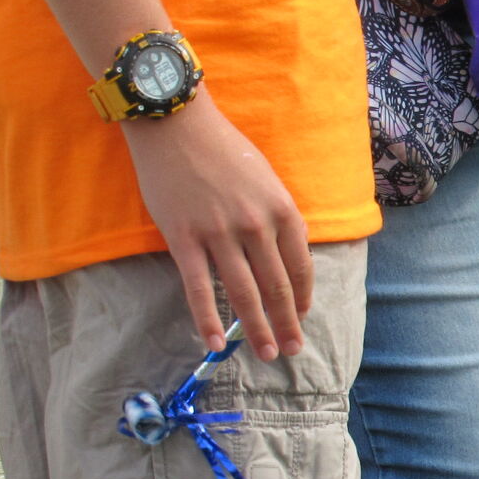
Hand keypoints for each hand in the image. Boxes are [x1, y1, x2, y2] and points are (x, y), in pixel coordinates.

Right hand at [121, 91, 312, 361]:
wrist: (176, 123)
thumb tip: (282, 256)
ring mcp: (219, 234)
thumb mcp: (265, 180)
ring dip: (257, 330)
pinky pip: (199, 288)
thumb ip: (276, 217)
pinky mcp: (184, 239)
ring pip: (244, 294)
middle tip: (291, 351)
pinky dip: (208, 320)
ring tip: (266, 355)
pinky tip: (216, 344)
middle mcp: (256, 226)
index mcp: (282, 210)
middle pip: (277, 288)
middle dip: (287, 324)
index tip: (302, 317)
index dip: (303, 298)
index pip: (300, 267)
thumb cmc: (223, 149)